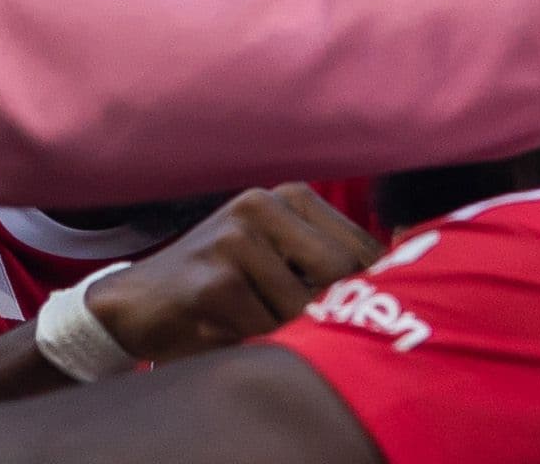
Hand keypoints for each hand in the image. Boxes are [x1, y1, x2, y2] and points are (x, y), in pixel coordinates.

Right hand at [84, 186, 379, 363]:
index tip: (359, 314)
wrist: (135, 303)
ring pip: (302, 309)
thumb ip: (326, 261)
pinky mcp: (214, 279)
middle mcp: (263, 205)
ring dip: (284, 332)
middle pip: (340, 274)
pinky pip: (265, 329)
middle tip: (308, 329)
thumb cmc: (219, 284)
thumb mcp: (276, 258)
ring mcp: (236, 239)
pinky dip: (254, 342)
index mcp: (289, 196)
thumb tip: (404, 283)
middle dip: (328, 312)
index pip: (362, 247)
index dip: (369, 289)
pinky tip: (225, 328)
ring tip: (252, 322)